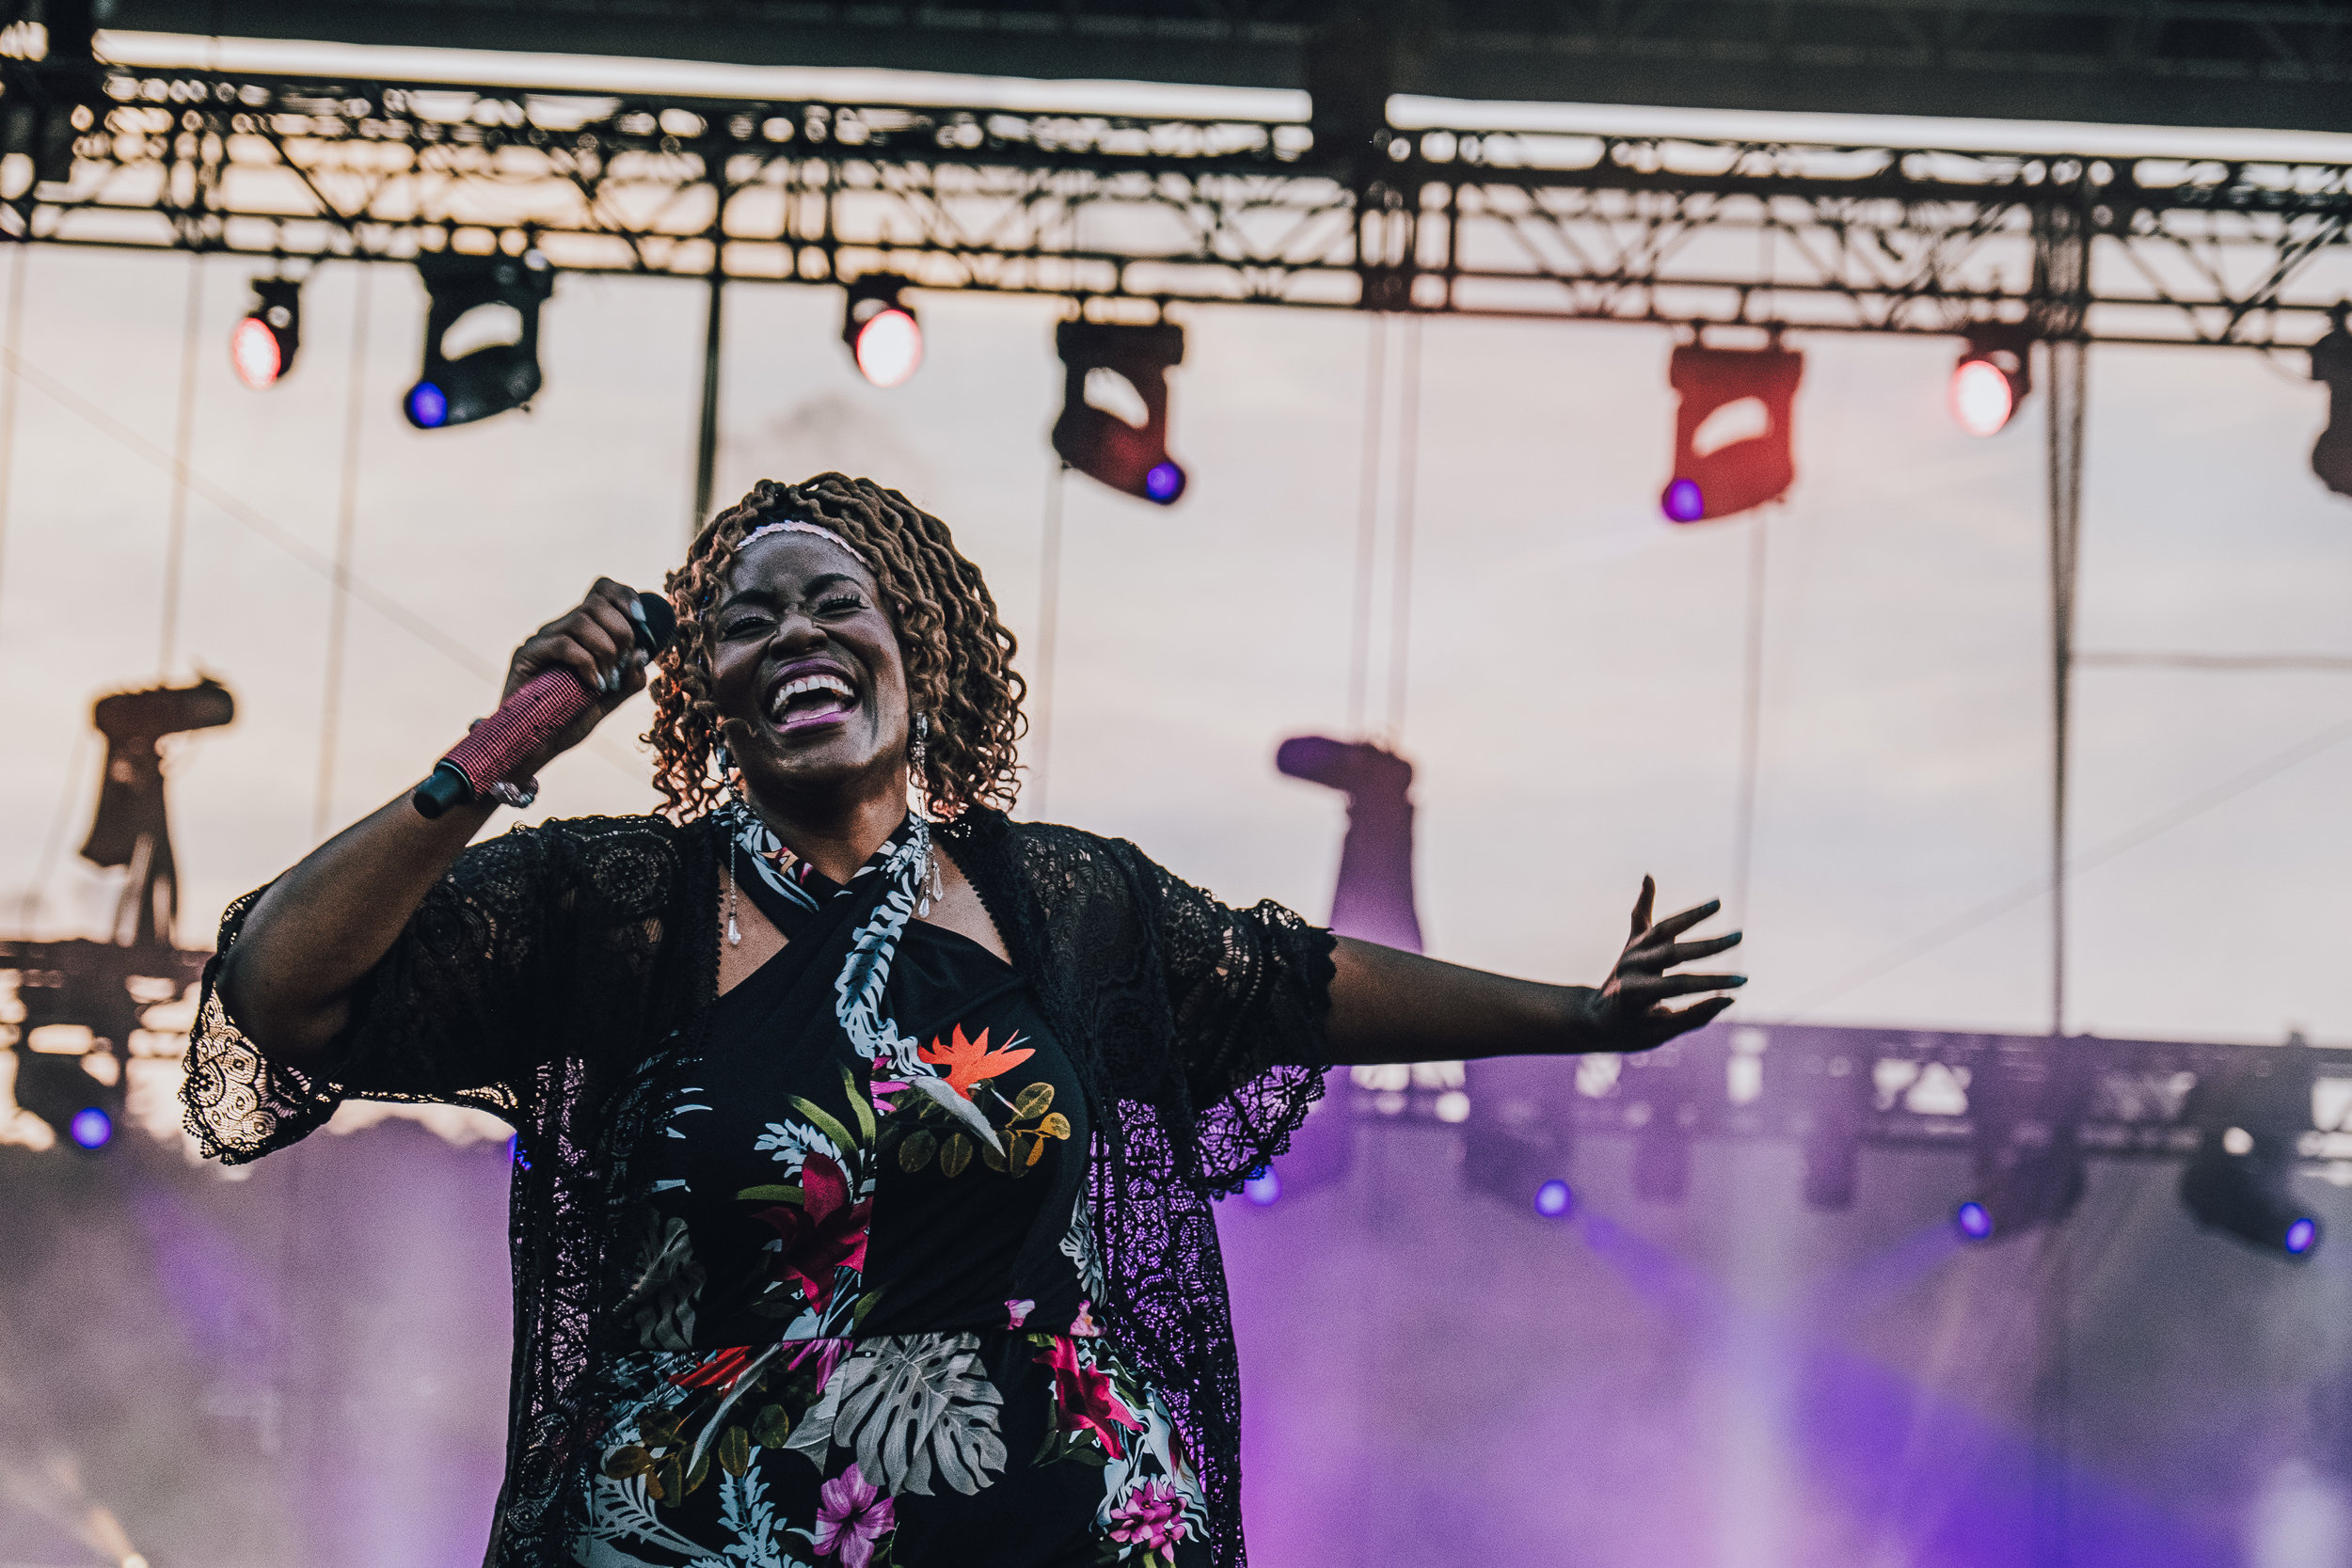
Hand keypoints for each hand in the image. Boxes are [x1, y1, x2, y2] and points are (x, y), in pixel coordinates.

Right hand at [501, 578, 652, 768]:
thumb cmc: (569, 722)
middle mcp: (561, 629)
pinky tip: (594, 685)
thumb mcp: (608, 700)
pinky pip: (563, 645)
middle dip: (621, 632)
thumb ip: (628, 679)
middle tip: (622, 666)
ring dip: (606, 651)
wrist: (535, 748)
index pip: (602, 591)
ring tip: (608, 682)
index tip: (644, 623)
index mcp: (582, 633)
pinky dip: (587, 664)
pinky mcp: (527, 655)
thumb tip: (643, 653)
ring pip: (582, 621)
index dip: (625, 597)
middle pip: (596, 603)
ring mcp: (542, 640)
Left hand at [1581, 876, 1744, 1051]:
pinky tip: (1648, 878)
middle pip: (1674, 952)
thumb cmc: (1631, 1030)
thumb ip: (1693, 1017)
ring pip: (1662, 928)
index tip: (1741, 983)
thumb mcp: (1661, 1033)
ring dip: (1691, 914)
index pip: (1681, 984)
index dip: (1712, 983)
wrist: (1594, 1018)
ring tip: (1718, 903)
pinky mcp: (1632, 943)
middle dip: (1709, 945)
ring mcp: (1631, 952)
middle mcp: (1631, 968)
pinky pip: (1639, 918)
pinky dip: (1644, 898)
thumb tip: (1729, 999)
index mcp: (1635, 994)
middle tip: (1739, 936)